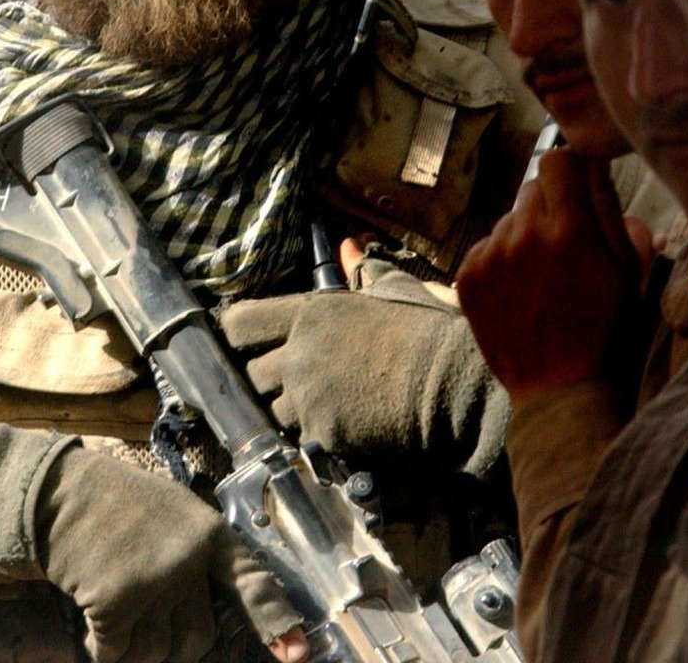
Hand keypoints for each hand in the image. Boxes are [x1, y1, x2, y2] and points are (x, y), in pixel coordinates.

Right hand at [0, 426, 300, 662]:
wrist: (61, 493)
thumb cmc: (121, 507)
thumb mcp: (176, 515)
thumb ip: (199, 558)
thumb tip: (207, 617)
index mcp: (211, 535)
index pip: (253, 583)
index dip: (278, 621)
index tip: (297, 654)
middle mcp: (190, 559)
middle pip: (199, 638)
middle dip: (175, 643)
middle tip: (149, 618)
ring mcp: (155, 581)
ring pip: (156, 651)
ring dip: (135, 644)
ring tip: (117, 602)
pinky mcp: (117, 602)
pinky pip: (117, 653)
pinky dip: (103, 646)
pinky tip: (93, 612)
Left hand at [219, 258, 510, 475]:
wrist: (453, 382)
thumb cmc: (427, 333)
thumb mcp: (393, 292)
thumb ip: (362, 271)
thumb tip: (347, 245)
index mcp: (310, 313)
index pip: (240, 324)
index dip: (235, 337)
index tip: (242, 346)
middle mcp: (299, 353)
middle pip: (251, 376)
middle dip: (270, 382)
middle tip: (301, 383)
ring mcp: (307, 395)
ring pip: (275, 414)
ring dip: (294, 414)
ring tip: (331, 407)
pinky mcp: (321, 433)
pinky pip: (303, 441)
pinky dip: (320, 439)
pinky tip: (348, 430)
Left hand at [456, 148, 654, 407]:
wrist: (560, 388)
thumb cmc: (606, 328)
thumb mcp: (627, 268)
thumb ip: (611, 209)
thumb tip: (595, 165)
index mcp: (570, 229)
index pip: (557, 160)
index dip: (569, 172)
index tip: (576, 190)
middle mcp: (525, 235)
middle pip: (532, 187)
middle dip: (550, 206)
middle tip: (563, 242)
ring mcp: (491, 256)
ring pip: (508, 219)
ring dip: (524, 234)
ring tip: (540, 276)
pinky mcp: (467, 276)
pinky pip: (487, 246)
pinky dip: (501, 261)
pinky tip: (519, 291)